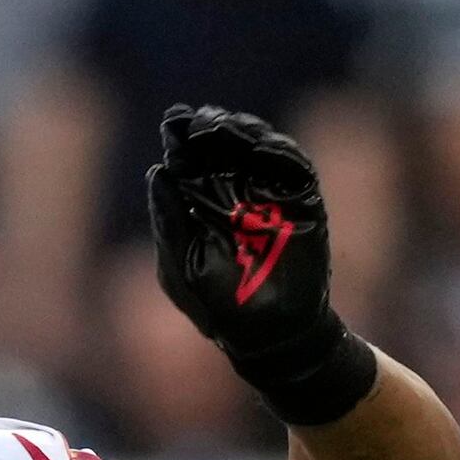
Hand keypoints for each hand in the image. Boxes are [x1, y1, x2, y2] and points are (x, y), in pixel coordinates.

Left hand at [145, 101, 378, 427]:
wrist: (274, 340)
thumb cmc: (221, 310)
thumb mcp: (181, 268)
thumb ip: (169, 222)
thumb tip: (157, 172)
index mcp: (200, 201)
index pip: (190, 156)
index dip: (182, 135)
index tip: (175, 119)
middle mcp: (235, 190)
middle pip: (224, 143)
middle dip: (212, 127)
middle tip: (200, 122)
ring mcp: (269, 193)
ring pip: (257, 145)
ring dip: (242, 131)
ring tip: (224, 129)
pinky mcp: (302, 202)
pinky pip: (294, 166)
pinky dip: (279, 151)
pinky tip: (260, 147)